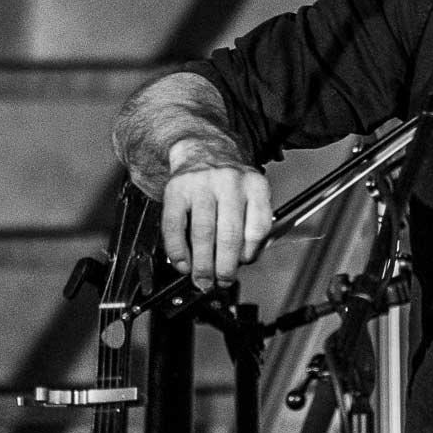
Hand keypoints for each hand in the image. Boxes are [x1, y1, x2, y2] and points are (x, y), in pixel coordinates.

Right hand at [162, 144, 272, 288]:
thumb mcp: (250, 196)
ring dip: (201, 263)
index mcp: (255, 185)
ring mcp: (201, 184)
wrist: (202, 151)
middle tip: (220, 281)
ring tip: (202, 279)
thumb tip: (240, 264)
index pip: (257, 228)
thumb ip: (251, 225)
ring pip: (203, 233)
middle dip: (224, 267)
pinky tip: (182, 263)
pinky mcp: (176, 189)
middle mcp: (230, 182)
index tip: (241, 266)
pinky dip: (178, 250)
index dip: (249, 254)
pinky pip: (175, 226)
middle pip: (229, 234)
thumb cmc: (229, 184)